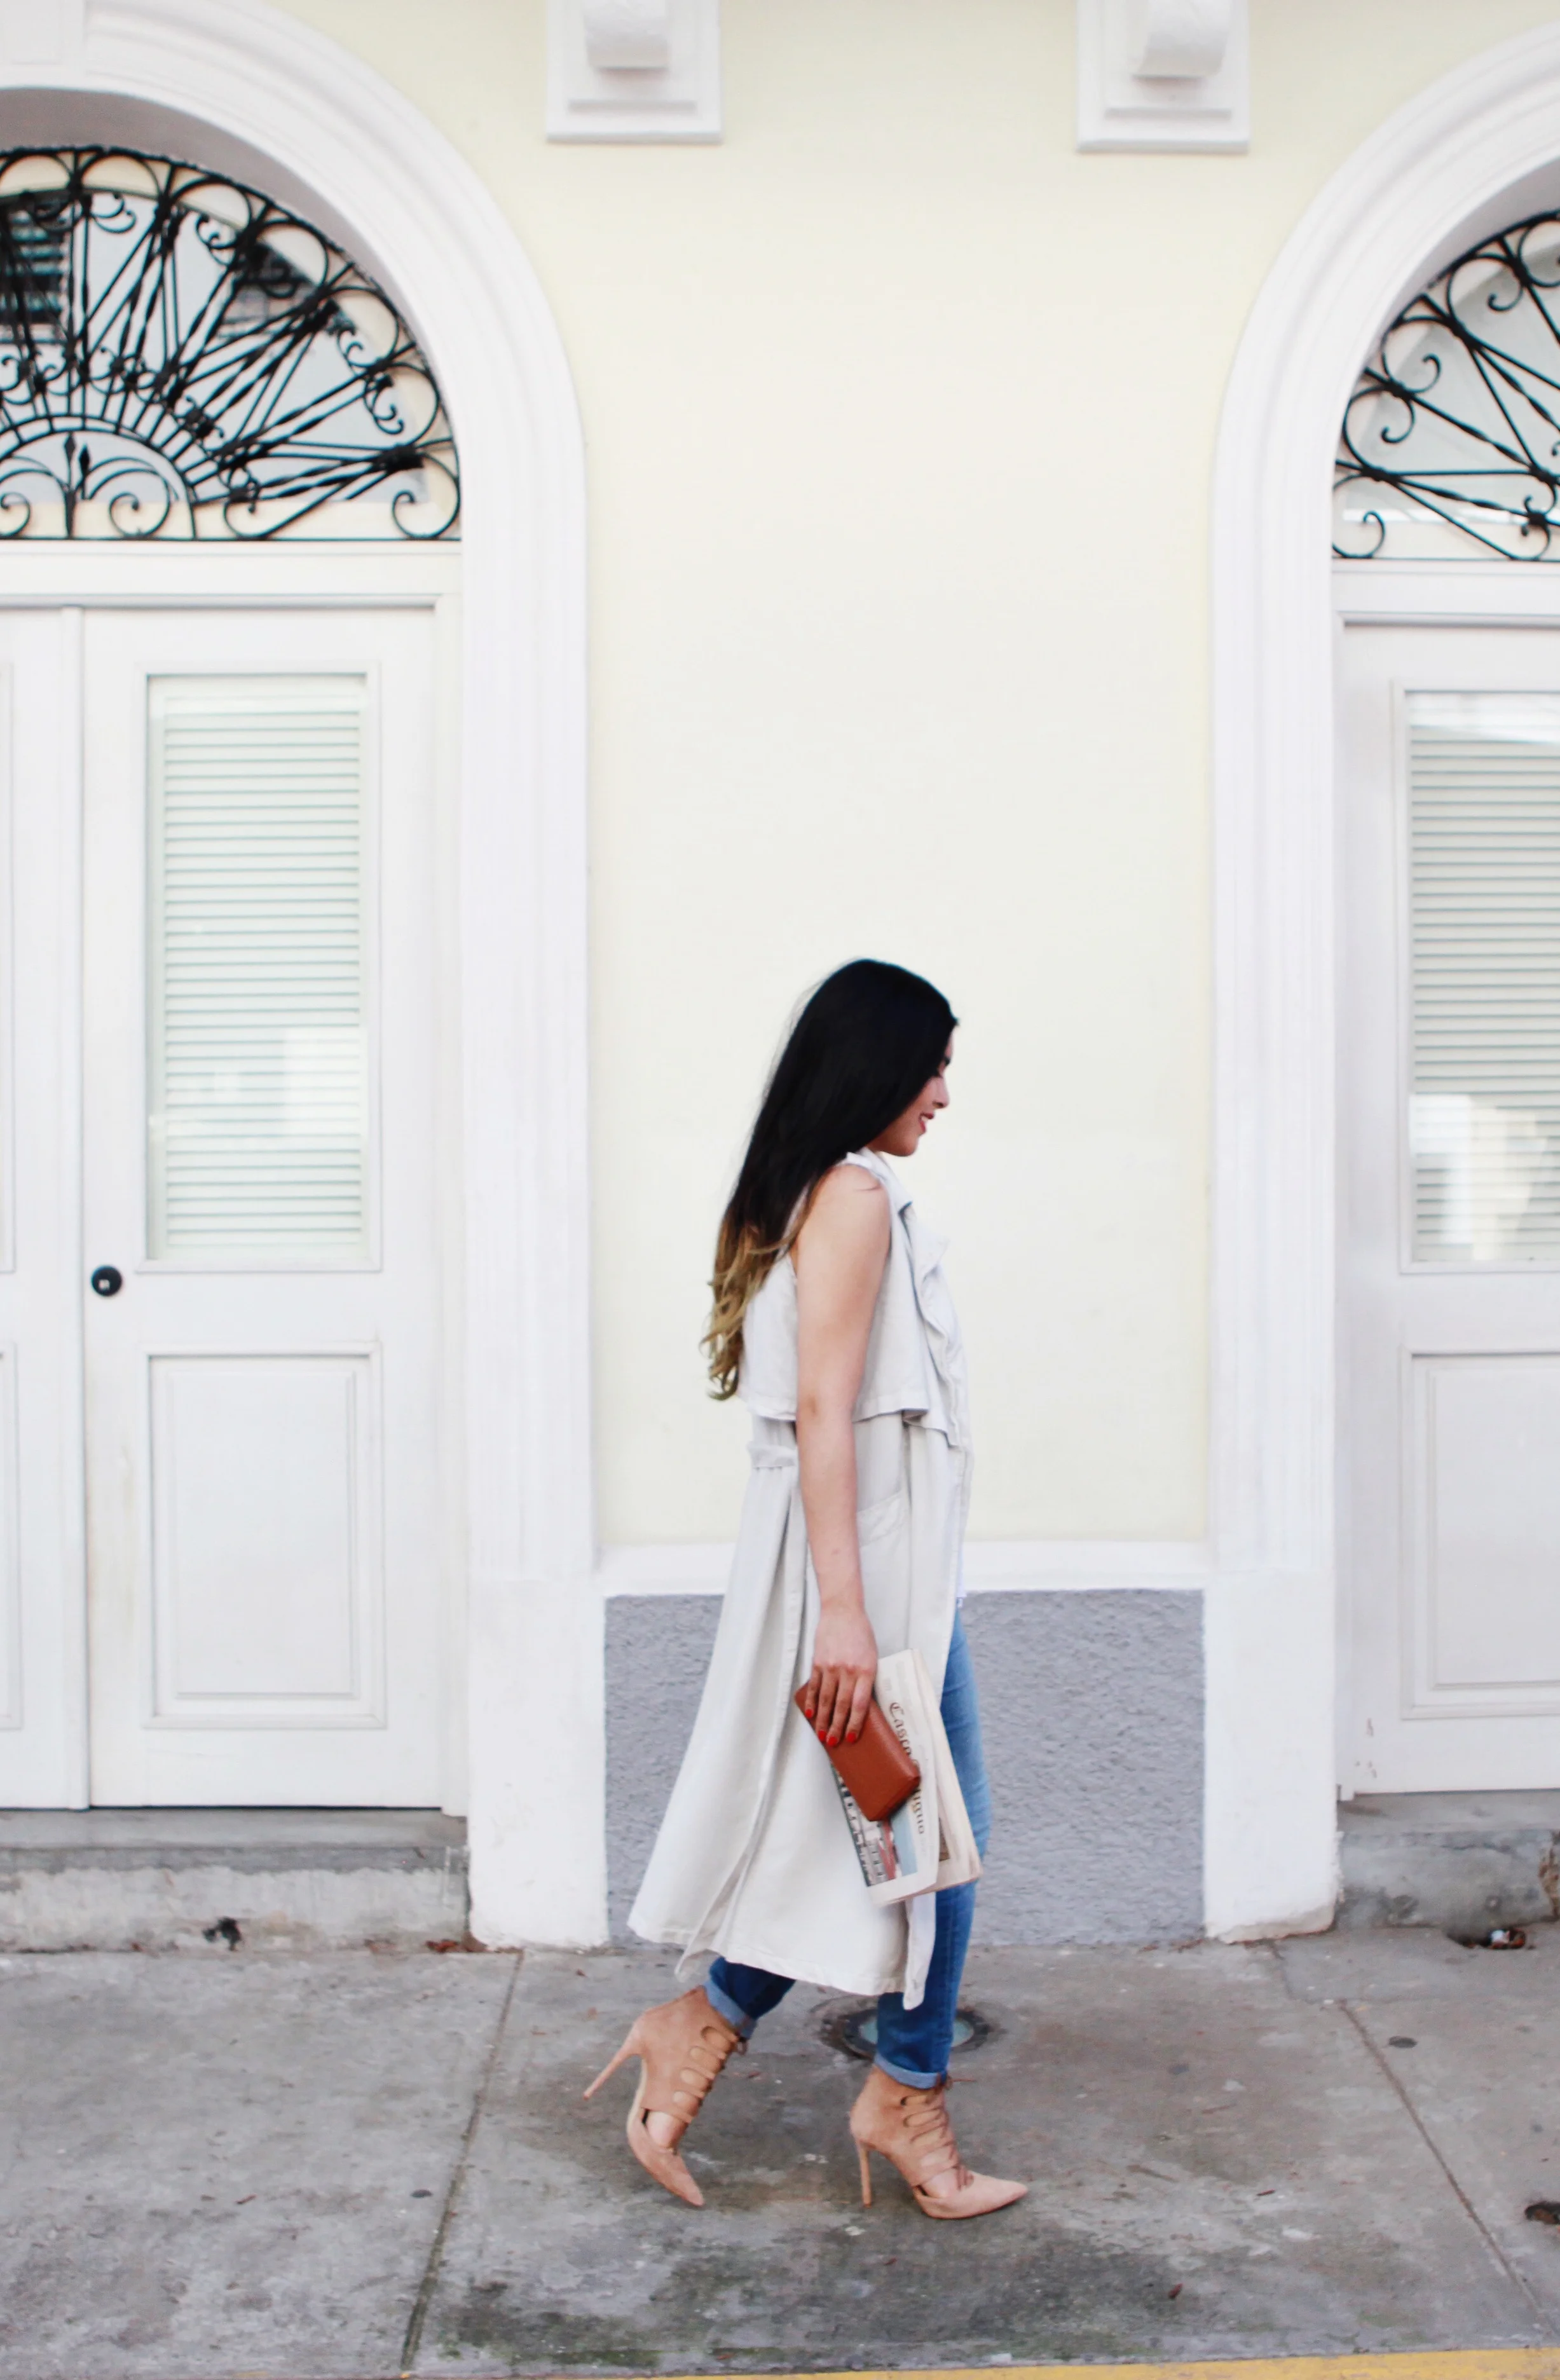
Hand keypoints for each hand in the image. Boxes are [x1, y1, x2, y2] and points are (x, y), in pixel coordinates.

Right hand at [802, 1602, 877, 1748]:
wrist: (843, 1611)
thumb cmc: (861, 1634)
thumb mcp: (872, 1656)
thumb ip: (866, 1679)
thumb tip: (859, 1706)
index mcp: (866, 1670)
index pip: (860, 1705)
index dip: (855, 1724)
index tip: (852, 1738)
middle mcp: (848, 1670)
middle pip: (841, 1706)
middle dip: (836, 1727)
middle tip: (833, 1742)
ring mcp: (831, 1666)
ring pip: (825, 1699)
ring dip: (822, 1719)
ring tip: (820, 1734)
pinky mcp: (817, 1661)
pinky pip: (814, 1686)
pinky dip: (810, 1701)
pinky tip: (809, 1713)